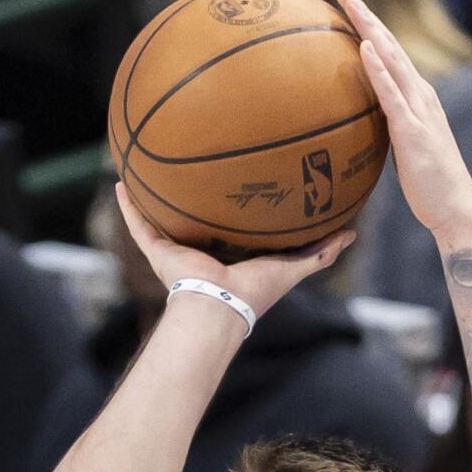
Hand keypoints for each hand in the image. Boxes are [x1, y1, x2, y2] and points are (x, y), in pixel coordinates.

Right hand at [115, 184, 354, 322]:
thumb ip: (319, 252)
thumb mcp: (292, 267)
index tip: (237, 181)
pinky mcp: (158, 250)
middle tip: (192, 165)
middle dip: (191, 197)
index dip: (232, 207)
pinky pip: (139, 224)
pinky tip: (120, 182)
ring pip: (162, 219)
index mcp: (228, 256)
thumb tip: (351, 234)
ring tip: (149, 165)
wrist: (220, 307)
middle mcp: (200, 253)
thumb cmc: (254, 293)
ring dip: (154, 197)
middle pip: (193, 219)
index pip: (229, 227)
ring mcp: (176, 251)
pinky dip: (128, 206)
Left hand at [337, 0, 471, 243]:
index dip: (369, 29)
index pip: (389, 55)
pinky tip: (364, 47)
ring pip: (391, 59)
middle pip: (389, 45)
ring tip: (348, 3)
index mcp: (417, 99)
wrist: (455, 209)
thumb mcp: (404, 152)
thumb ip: (389, 131)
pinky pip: (391, 94)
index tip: (348, 8)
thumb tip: (366, 127)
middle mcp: (420, 95)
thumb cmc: (430, 188)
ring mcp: (418, 110)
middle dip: (366, 15)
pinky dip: (378, 68)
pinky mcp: (412, 130)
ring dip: (369, 28)